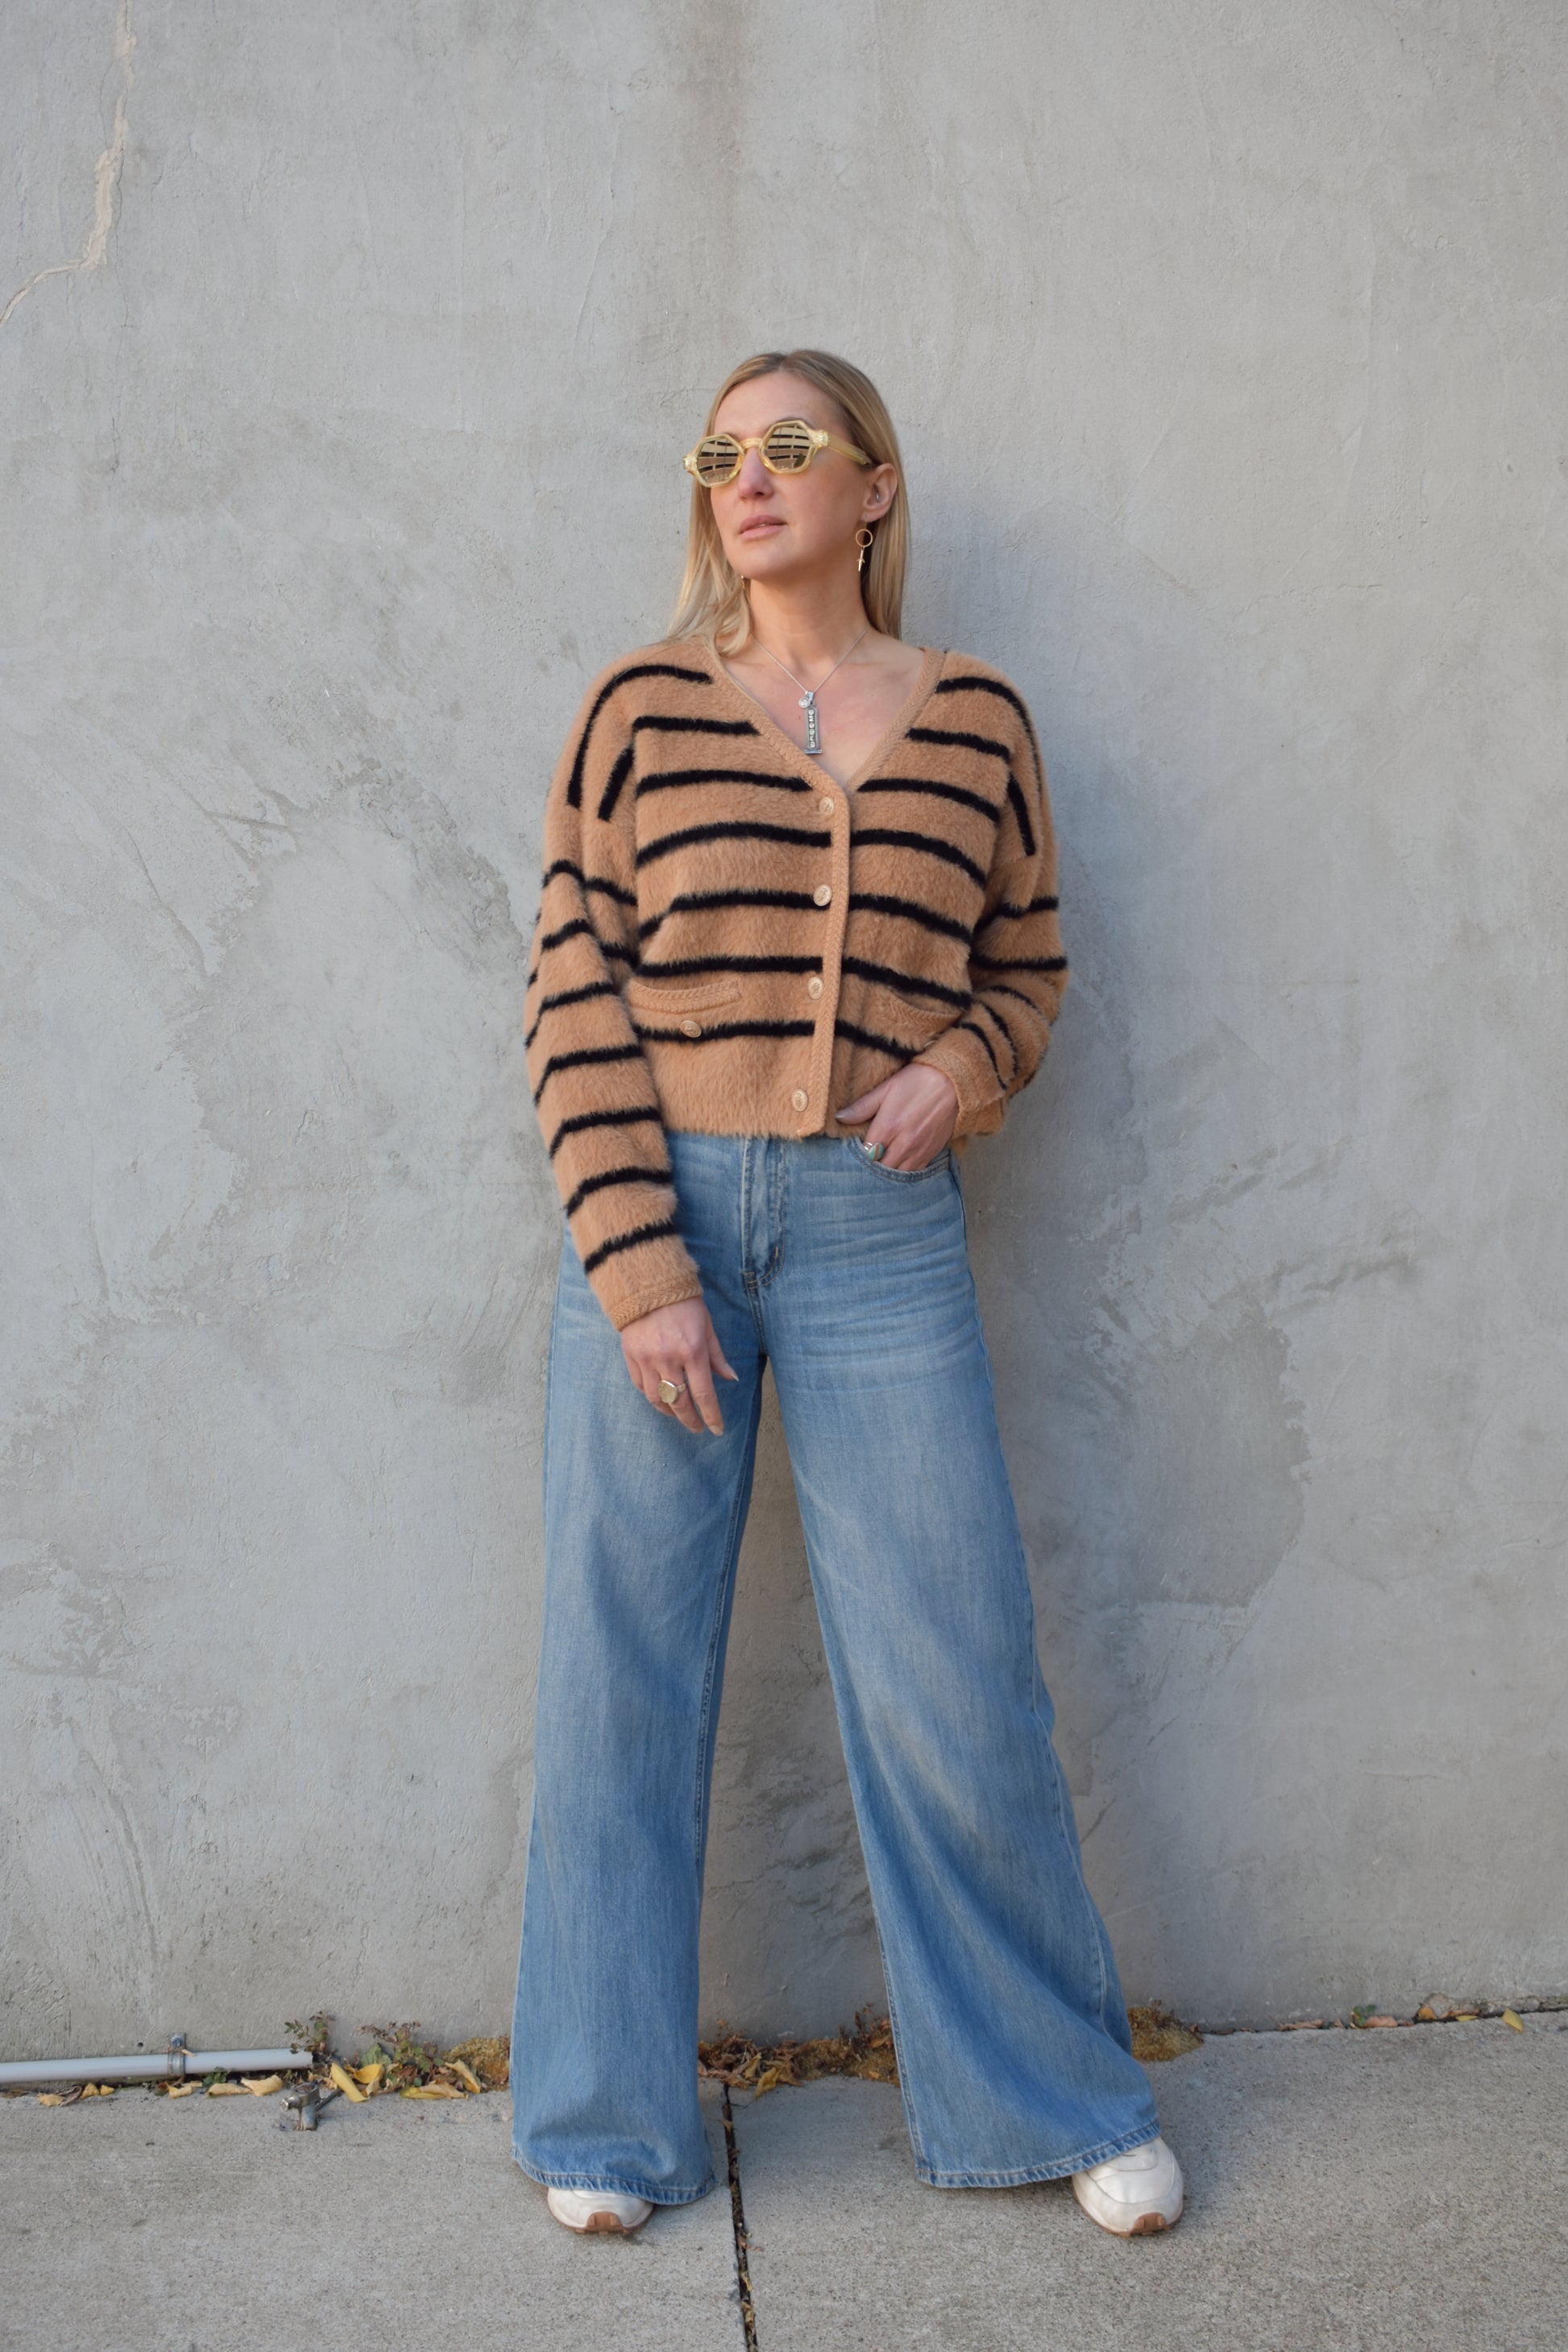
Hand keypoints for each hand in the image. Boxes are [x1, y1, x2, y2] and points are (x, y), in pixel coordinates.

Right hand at [619, 1296, 737, 1435]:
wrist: (648, 1285)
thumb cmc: (684, 1304)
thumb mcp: (707, 1326)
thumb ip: (717, 1356)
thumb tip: (731, 1379)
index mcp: (693, 1350)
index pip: (703, 1393)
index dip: (711, 1415)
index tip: (717, 1429)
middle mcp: (669, 1358)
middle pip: (679, 1402)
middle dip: (690, 1420)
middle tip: (697, 1428)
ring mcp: (647, 1358)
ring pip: (657, 1399)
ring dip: (670, 1412)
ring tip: (679, 1414)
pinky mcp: (631, 1356)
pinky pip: (640, 1386)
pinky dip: (652, 1396)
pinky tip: (661, 1397)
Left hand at [834, 1062, 958, 1169]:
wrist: (953, 1083)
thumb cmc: (917, 1082)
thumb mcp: (886, 1088)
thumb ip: (862, 1106)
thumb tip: (840, 1117)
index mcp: (888, 1127)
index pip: (865, 1154)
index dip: (858, 1154)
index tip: (856, 1149)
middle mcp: (903, 1144)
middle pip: (880, 1168)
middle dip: (872, 1165)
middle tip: (867, 1157)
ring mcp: (918, 1151)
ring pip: (896, 1174)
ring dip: (887, 1170)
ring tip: (882, 1161)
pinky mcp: (931, 1153)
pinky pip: (913, 1172)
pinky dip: (903, 1171)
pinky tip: (898, 1162)